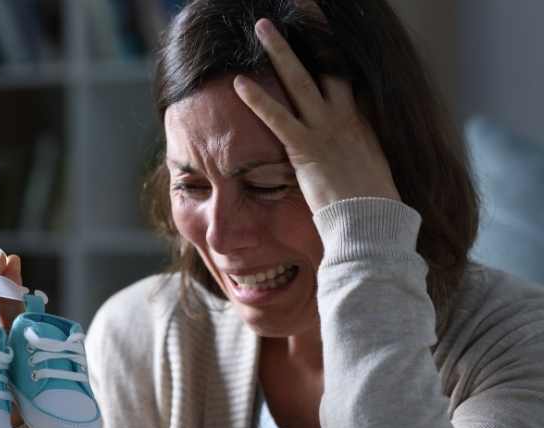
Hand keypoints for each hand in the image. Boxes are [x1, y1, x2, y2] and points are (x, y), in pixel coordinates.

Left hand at [232, 18, 400, 212]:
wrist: (372, 222)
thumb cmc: (372, 203)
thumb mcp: (371, 167)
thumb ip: (359, 150)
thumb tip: (353, 151)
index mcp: (361, 119)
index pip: (343, 73)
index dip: (330, 47)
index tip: (320, 26)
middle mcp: (345, 116)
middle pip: (328, 61)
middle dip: (312, 29)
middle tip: (299, 2)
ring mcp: (325, 130)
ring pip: (300, 80)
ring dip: (279, 50)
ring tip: (261, 25)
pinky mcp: (305, 150)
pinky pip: (278, 119)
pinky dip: (257, 100)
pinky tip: (238, 83)